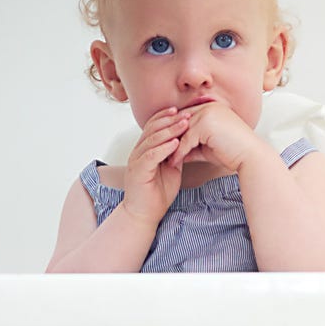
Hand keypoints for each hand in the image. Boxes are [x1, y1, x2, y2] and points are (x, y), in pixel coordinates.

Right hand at [118, 107, 192, 225]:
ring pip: (152, 139)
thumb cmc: (157, 195)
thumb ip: (176, 154)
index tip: (183, 110)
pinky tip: (176, 143)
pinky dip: (164, 148)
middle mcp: (138, 151)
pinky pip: (151, 155)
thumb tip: (188, 141)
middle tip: (186, 113)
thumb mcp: (171, 169)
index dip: (167, 117)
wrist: (145, 215)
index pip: (154, 126)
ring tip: (184, 124)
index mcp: (145, 149)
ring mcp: (136, 160)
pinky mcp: (138, 171)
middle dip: (170, 119)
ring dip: (169, 130)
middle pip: (153, 128)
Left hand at [168, 99, 264, 175]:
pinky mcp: (205, 124)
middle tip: (158, 151)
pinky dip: (179, 152)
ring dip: (171, 146)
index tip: (165, 145)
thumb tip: (178, 153)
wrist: (250, 157)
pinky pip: (186, 139)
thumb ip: (193, 147)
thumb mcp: (208, 148)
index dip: (175, 132)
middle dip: (169, 137)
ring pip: (182, 131)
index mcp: (211, 108)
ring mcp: (207, 113)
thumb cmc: (233, 153)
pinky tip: (173, 162)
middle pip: (181, 121)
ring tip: (163, 159)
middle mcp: (208, 106)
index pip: (186, 117)